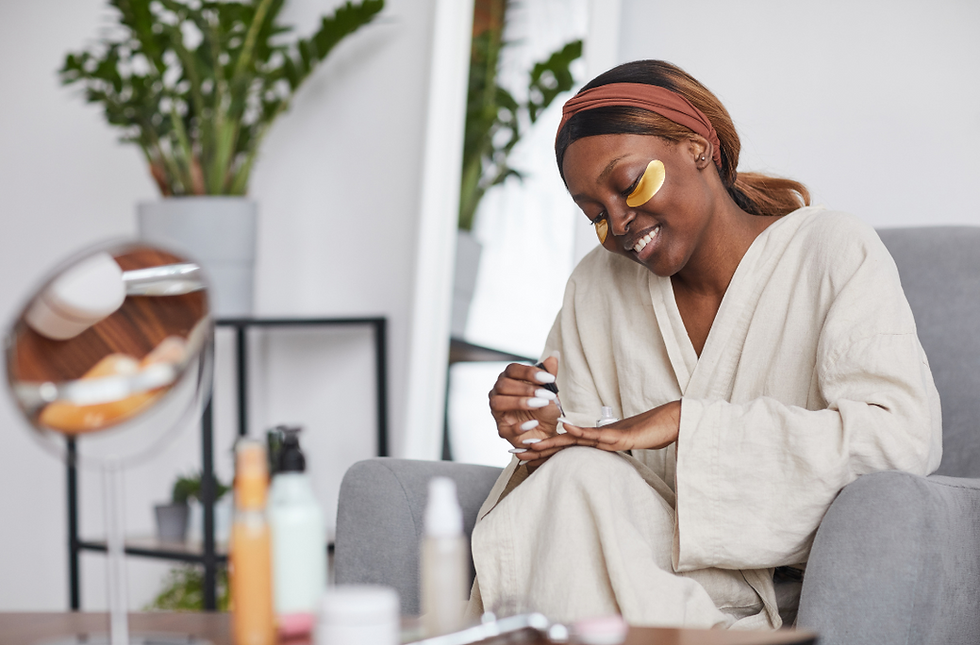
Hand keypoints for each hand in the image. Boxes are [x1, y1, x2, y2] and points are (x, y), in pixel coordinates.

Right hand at [488, 355, 560, 466]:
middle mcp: (498, 393)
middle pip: (503, 385)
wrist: (548, 433)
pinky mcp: (502, 430)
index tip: (549, 378)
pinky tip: (534, 423)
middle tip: (547, 394)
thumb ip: (550, 374)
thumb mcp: (550, 391)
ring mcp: (498, 412)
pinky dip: (520, 426)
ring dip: (520, 402)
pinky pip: (505, 428)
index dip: (529, 372)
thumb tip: (554, 355)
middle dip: (526, 388)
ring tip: (540, 404)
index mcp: (509, 379)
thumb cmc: (545, 408)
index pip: (512, 369)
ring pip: (498, 403)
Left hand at [526, 401, 681, 455]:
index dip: (544, 452)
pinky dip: (580, 432)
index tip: (522, 457)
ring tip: (528, 445)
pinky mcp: (620, 435)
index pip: (565, 448)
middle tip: (513, 452)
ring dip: (550, 441)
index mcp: (595, 441)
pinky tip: (565, 429)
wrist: (672, 422)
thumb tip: (596, 458)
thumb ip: (608, 450)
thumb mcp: (624, 447)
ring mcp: (607, 435)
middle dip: (537, 449)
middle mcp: (597, 436)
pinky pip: (597, 434)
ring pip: (574, 439)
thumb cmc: (649, 433)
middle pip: (562, 443)